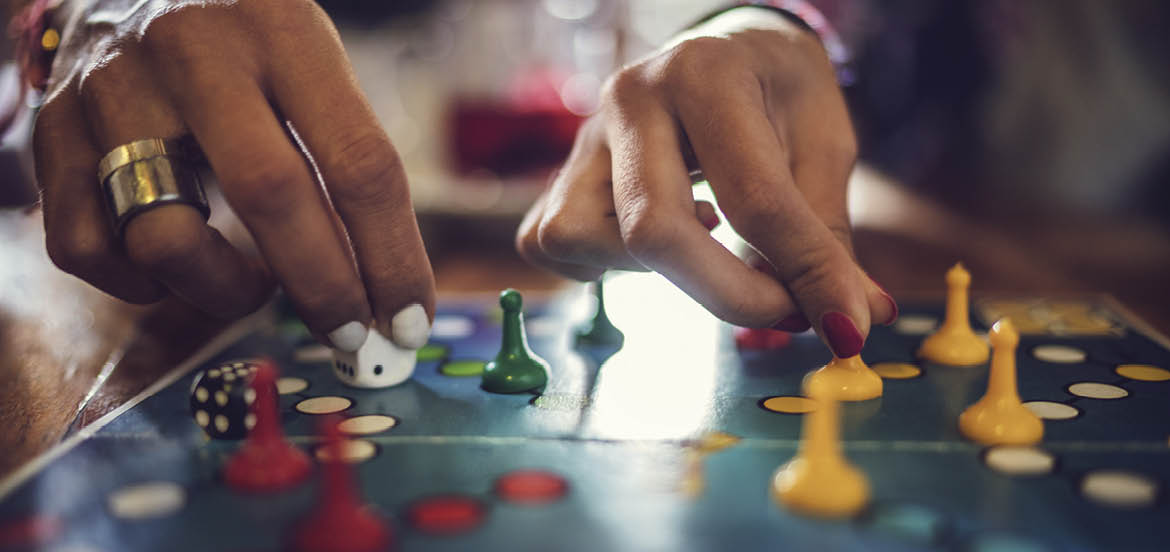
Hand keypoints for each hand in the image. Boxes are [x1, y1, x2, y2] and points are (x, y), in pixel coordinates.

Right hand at [35, 0, 433, 350]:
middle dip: (323, 289)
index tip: (410, 320)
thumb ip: (344, 158)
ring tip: (254, 285)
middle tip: (352, 336)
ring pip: (165, 238)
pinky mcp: (54, 130)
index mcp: (281, 30)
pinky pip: (89, 249)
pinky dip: (141, 285)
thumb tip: (386, 290)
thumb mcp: (310, 62)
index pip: (358, 160)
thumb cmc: (244, 43)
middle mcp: (193, 53)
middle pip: (269, 197)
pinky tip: (176, 269)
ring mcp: (113, 90)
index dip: (391, 257)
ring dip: (225, 291)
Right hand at [516, 7, 895, 356]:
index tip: (844, 326)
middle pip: (653, 229)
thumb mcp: (823, 146)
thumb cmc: (780, 93)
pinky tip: (659, 242)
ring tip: (707, 243)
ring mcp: (584, 136)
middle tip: (786, 313)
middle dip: (727, 294)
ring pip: (583, 238)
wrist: (730, 48)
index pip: (752, 196)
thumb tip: (850, 322)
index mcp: (706, 73)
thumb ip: (826, 235)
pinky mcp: (561, 173)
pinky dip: (602, 264)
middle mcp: (631, 98)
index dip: (802, 274)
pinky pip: (552, 242)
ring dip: (656, 272)